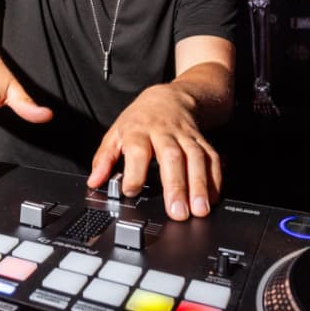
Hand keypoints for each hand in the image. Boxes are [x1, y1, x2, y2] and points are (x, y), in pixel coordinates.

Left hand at [86, 84, 221, 220]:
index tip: (131, 191)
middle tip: (177, 211)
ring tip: (198, 209)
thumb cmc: (140, 120)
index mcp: (138, 131)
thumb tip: (94, 181)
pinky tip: (212, 198)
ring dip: (199, 185)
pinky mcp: (202, 141)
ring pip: (195, 158)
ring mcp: (185, 136)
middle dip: (176, 185)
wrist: (169, 98)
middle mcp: (164, 132)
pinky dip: (215, 179)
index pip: (137, 150)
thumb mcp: (115, 134)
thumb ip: (104, 159)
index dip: (134, 172)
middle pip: (171, 156)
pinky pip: (212, 158)